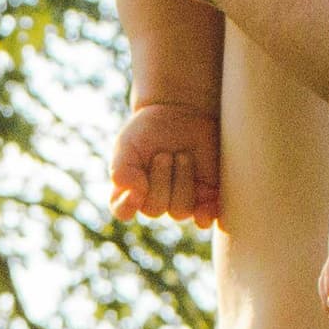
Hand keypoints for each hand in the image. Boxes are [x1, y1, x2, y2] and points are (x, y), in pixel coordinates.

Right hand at [111, 101, 223, 227]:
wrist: (182, 112)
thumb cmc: (149, 129)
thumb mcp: (127, 143)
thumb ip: (122, 169)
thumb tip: (133, 192)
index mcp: (130, 189)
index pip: (122, 210)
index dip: (127, 206)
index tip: (136, 191)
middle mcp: (154, 199)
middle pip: (154, 209)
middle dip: (160, 180)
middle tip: (164, 154)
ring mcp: (180, 200)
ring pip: (180, 210)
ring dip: (182, 182)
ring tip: (183, 156)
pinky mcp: (205, 196)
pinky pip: (206, 216)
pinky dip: (206, 215)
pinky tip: (206, 207)